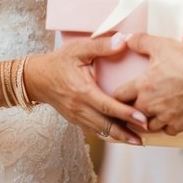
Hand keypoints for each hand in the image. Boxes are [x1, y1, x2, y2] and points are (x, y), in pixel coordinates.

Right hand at [25, 36, 145, 144]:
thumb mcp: (78, 49)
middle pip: (107, 125)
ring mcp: (77, 116)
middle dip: (127, 132)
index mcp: (82, 91)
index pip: (108, 106)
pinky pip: (94, 130)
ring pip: (101, 131)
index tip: (143, 119)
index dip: (126, 114)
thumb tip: (124, 41)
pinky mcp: (75, 120)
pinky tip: (121, 136)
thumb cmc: (59, 61)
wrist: (36, 78)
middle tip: (146, 135)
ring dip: (120, 137)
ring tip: (137, 140)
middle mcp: (80, 108)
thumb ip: (102, 46)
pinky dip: (108, 134)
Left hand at [112, 33, 182, 134]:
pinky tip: (171, 117)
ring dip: (150, 118)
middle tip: (137, 103)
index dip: (120, 94)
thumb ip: (141, 41)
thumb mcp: (163, 46)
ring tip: (154, 111)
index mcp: (143, 86)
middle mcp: (150, 105)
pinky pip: (167, 130)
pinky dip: (168, 125)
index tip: (124, 92)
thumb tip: (126, 39)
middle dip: (133, 108)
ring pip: (149, 125)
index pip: (119, 96)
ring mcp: (165, 117)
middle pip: (131, 113)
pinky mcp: (179, 125)